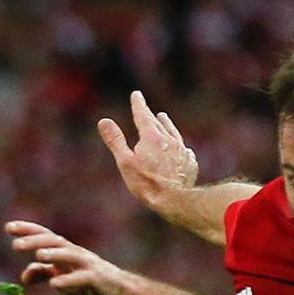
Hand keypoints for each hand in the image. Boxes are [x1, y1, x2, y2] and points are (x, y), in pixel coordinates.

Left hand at [6, 220, 134, 294]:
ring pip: (69, 255)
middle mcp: (75, 252)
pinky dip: (68, 281)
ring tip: (39, 255)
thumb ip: (42, 273)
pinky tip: (54, 284)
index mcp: (65, 250)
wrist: (118, 290)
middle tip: (15, 244)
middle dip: (35, 241)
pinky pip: (81, 279)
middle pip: (54, 242)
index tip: (8, 227)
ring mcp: (86, 264)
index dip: (27, 230)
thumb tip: (23, 275)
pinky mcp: (95, 279)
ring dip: (54, 254)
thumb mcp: (61, 276)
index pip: (44, 235)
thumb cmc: (87, 280)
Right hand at [97, 91, 198, 216]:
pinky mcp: (190, 163)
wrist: (174, 200)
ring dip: (167, 125)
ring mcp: (181, 150)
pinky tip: (180, 147)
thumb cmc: (146, 183)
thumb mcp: (125, 162)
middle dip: (150, 115)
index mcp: (151, 137)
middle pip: (158, 123)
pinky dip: (179, 145)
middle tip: (146, 109)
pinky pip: (184, 149)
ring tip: (164, 118)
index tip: (136, 95)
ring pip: (173, 132)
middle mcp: (169, 140)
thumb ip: (115, 140)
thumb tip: (104, 121)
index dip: (138, 104)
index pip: (143, 115)